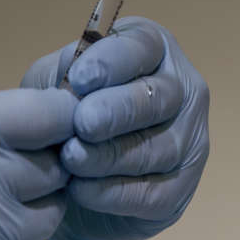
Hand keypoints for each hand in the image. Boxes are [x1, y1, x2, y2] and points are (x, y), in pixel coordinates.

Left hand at [21, 16, 209, 239]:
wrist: (65, 186)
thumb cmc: (63, 119)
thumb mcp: (52, 86)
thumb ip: (62, 75)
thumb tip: (76, 83)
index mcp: (151, 52)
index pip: (142, 46)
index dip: (113, 61)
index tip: (79, 78)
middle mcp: (179, 91)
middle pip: (158, 97)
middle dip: (119, 110)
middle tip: (84, 122)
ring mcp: (187, 141)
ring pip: (158, 148)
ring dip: (110, 155)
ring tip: (71, 158)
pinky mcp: (179, 188)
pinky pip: (152, 192)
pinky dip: (113, 193)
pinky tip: (80, 189)